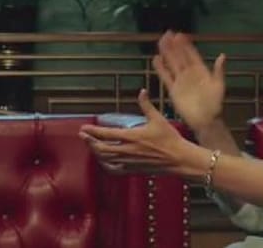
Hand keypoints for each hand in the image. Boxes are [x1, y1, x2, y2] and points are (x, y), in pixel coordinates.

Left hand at [79, 89, 202, 177]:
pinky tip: (103, 161)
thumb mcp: (158, 119)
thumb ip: (146, 105)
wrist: (179, 158)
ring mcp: (129, 162)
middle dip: (90, 141)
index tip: (84, 128)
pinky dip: (105, 165)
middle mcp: (128, 150)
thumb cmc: (169, 139)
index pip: (106, 134)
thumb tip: (142, 92)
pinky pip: (114, 170)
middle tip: (83, 135)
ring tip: (90, 145)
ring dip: (95, 152)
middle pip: (102, 148)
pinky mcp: (133, 170)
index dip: (93, 131)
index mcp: (132, 136)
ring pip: (106, 159)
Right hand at [153, 31, 225, 131]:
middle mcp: (189, 73)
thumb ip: (218, 70)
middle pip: (179, 56)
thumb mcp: (219, 85)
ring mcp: (180, 81)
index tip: (180, 35)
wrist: (206, 120)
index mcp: (201, 71)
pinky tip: (156, 59)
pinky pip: (166, 77)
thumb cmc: (215, 103)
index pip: (191, 54)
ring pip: (171, 64)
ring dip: (166, 53)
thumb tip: (222, 55)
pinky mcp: (173, 90)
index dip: (186, 45)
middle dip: (174, 45)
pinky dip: (161, 68)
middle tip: (167, 33)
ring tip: (160, 42)